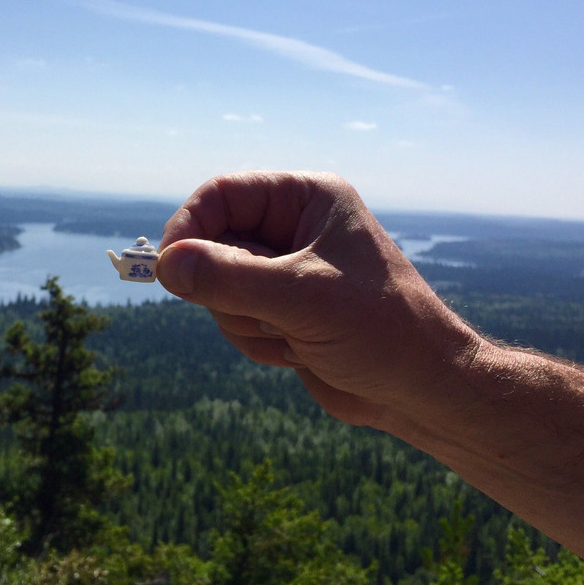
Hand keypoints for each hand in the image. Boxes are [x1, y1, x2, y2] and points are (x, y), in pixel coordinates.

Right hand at [157, 171, 481, 430]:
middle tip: (268, 314)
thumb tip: (164, 263)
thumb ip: (228, 278)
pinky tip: (297, 352)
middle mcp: (293, 227)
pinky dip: (255, 341)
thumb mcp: (300, 297)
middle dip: (230, 290)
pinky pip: (232, 319)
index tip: (167, 266)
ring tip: (293, 335)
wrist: (419, 390)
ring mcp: (284, 271)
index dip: (189, 226)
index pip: (222, 194)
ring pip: (217, 289)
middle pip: (212, 245)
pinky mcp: (280, 310)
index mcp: (307, 198)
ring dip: (245, 322)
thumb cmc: (379, 330)